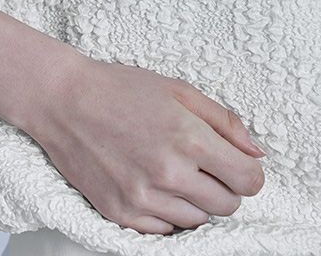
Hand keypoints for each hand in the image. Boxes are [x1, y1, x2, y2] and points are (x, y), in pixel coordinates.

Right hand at [29, 55, 265, 234]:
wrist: (63, 101)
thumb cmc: (120, 89)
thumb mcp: (176, 89)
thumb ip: (223, 120)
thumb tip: (257, 153)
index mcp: (188, 137)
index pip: (249, 180)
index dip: (247, 171)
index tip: (235, 164)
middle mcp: (169, 172)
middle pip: (228, 205)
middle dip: (222, 186)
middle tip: (198, 164)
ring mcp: (143, 197)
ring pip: (198, 220)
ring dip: (193, 200)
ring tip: (169, 170)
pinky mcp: (121, 214)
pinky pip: (165, 231)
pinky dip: (165, 212)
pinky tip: (150, 183)